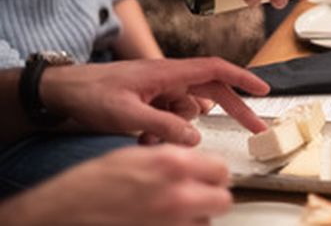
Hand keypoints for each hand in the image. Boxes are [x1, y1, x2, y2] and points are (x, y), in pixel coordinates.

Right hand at [0, 145, 232, 225]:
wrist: (64, 213)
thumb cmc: (92, 183)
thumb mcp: (137, 155)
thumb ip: (173, 158)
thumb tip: (196, 163)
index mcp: (173, 165)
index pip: (222, 170)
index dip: (214, 173)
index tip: (208, 175)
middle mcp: (178, 195)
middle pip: (222, 200)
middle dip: (212, 197)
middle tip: (198, 195)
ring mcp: (171, 223)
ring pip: (205, 223)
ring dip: (195, 217)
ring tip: (172, 211)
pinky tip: (162, 222)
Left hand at [39, 58, 269, 145]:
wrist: (63, 91)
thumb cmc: (91, 93)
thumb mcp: (127, 115)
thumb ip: (163, 127)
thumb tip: (194, 137)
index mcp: (169, 72)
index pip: (215, 70)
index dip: (243, 78)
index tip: (264, 89)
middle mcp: (170, 78)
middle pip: (213, 92)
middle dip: (235, 110)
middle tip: (256, 128)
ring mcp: (162, 90)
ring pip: (190, 112)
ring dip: (179, 129)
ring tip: (148, 138)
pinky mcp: (153, 101)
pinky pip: (172, 119)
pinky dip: (164, 132)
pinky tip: (142, 139)